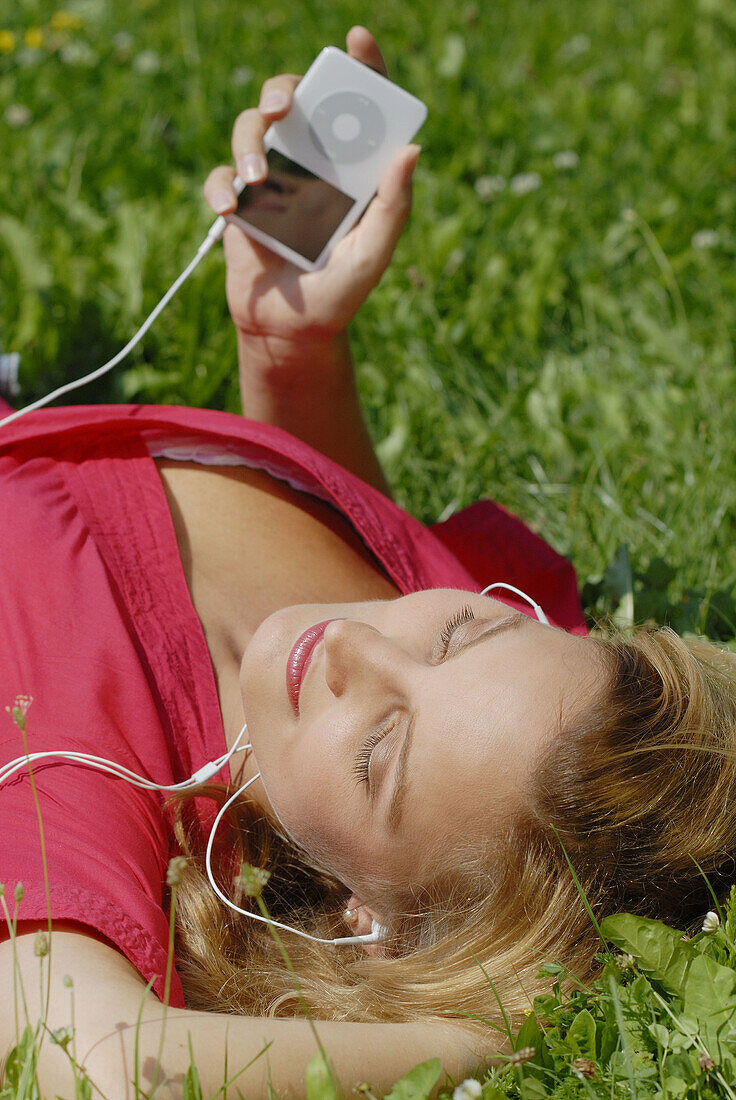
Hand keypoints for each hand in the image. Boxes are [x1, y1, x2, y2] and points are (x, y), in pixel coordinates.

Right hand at [203, 26, 420, 347]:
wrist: (292, 331)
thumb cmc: (340, 293)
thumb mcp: (374, 253)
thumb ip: (393, 205)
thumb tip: (411, 150)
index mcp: (350, 168)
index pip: (357, 108)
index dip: (361, 69)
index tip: (357, 42)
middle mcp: (310, 164)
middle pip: (294, 101)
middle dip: (286, 89)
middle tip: (286, 107)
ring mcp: (271, 181)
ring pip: (251, 129)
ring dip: (250, 145)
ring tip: (258, 182)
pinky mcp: (239, 204)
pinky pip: (221, 178)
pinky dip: (222, 187)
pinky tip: (233, 210)